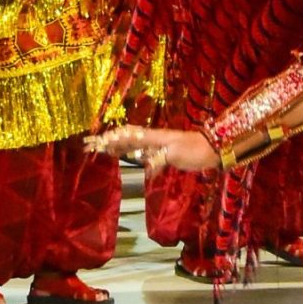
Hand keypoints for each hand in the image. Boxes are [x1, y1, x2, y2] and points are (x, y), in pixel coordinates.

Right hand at [85, 121, 222, 175]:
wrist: (213, 148)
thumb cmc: (195, 150)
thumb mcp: (177, 155)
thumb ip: (159, 159)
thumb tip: (145, 167)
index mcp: (152, 137)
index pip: (125, 136)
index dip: (108, 139)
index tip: (93, 143)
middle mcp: (152, 139)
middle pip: (124, 137)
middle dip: (106, 140)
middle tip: (89, 145)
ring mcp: (157, 144)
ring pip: (131, 143)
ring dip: (115, 145)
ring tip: (100, 148)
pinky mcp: (163, 152)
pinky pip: (141, 151)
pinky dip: (129, 152)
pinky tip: (125, 156)